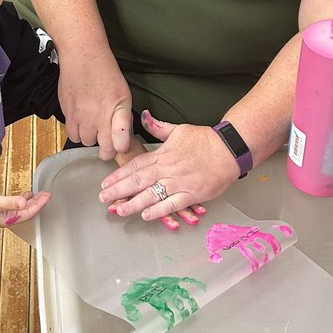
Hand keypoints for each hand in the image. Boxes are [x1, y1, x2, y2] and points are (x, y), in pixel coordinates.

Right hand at [0, 188, 51, 227]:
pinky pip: (16, 205)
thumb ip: (10, 202)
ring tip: (40, 194)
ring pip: (22, 208)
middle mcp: (7, 219)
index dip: (39, 204)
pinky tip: (26, 195)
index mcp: (8, 220)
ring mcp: (3, 214)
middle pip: (27, 212)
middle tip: (47, 194)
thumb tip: (25, 202)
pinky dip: (23, 199)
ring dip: (32, 201)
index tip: (47, 196)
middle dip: (38, 203)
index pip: (28, 213)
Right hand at [58, 49, 131, 159]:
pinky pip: (70, 131)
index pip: (112, 149)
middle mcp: (92, 119)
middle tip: (105, 130)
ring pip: (82, 140)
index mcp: (111, 116)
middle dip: (102, 142)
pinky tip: (82, 119)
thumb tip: (123, 142)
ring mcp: (77, 116)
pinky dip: (76, 129)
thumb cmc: (106, 73)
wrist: (83, 56)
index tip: (116, 146)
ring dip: (88, 135)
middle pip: (96, 146)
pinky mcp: (65, 112)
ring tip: (93, 123)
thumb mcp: (124, 96)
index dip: (115, 150)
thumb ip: (124, 121)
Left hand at [99, 109, 239, 222]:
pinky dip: (158, 211)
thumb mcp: (179, 129)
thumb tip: (145, 116)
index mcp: (163, 154)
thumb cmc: (205, 139)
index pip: (135, 165)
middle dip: (119, 190)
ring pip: (152, 194)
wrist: (229, 148)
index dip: (119, 175)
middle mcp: (168, 168)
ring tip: (119, 209)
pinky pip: (172, 204)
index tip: (105, 183)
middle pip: (138, 180)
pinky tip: (146, 215)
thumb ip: (158, 127)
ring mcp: (180, 182)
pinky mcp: (193, 194)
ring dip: (134, 203)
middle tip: (103, 198)